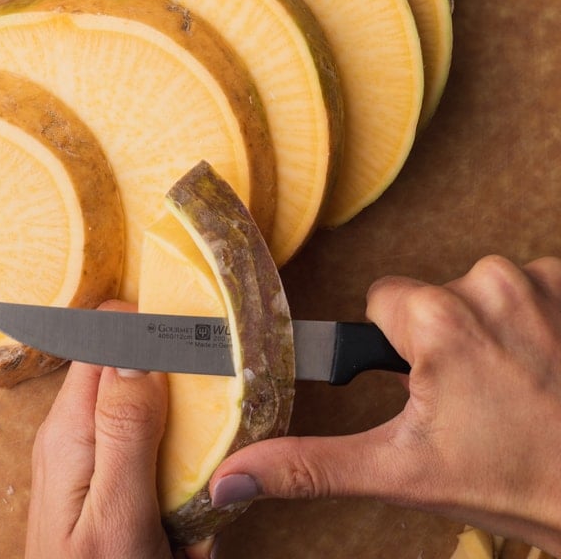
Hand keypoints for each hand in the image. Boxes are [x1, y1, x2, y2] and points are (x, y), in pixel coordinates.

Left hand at [25, 302, 212, 558]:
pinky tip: (186, 532)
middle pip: (134, 371)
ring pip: (154, 415)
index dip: (151, 331)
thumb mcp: (117, 513)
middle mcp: (76, 432)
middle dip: (179, 400)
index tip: (199, 349)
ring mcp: (92, 458)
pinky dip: (181, 485)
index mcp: (71, 429)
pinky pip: (156, 458)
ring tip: (195, 509)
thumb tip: (136, 347)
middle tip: (207, 447)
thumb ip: (125, 428)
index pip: (105, 338)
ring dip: (187, 451)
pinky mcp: (111, 483)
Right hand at [209, 255, 560, 556]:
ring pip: (480, 289)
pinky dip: (532, 317)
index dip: (402, 348)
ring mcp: (537, 279)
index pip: (384, 301)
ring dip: (491, 327)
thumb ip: (308, 462)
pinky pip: (527, 284)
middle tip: (479, 393)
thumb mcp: (401, 471)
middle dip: (447, 338)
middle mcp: (489, 282)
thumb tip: (230, 477)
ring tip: (516, 379)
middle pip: (433, 294)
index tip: (436, 382)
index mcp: (437, 319)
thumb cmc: (513, 481)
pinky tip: (545, 360)